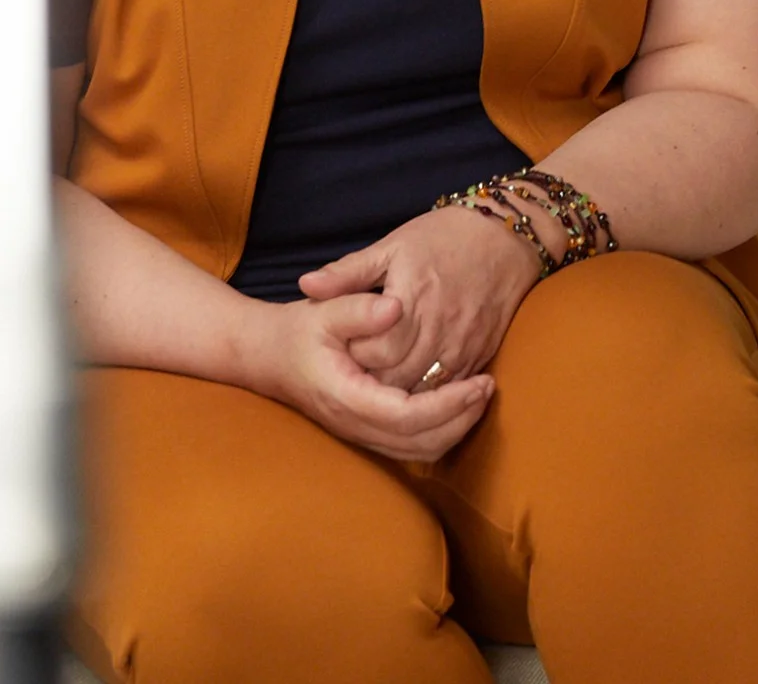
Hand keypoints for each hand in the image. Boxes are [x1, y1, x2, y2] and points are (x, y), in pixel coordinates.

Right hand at [243, 293, 493, 461]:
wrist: (269, 357)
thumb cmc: (299, 331)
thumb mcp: (324, 310)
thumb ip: (358, 307)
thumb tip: (396, 307)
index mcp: (346, 397)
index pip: (407, 416)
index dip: (449, 404)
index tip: (480, 382)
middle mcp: (354, 425)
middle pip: (419, 443)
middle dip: (461, 419)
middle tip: (488, 387)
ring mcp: (359, 434)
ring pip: (417, 451)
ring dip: (454, 429)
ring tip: (479, 396)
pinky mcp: (366, 433)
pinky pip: (410, 447)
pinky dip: (440, 433)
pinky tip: (456, 406)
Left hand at [298, 205, 543, 393]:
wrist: (507, 238)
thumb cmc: (444, 237)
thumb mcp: (392, 245)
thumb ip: (348, 272)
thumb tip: (306, 286)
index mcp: (412, 300)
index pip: (375, 351)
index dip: (354, 355)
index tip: (344, 346)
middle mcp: (439, 329)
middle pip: (397, 379)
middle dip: (371, 381)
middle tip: (354, 371)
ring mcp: (462, 346)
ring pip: (423, 392)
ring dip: (398, 394)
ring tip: (378, 382)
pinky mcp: (479, 356)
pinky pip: (449, 391)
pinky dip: (427, 395)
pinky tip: (410, 386)